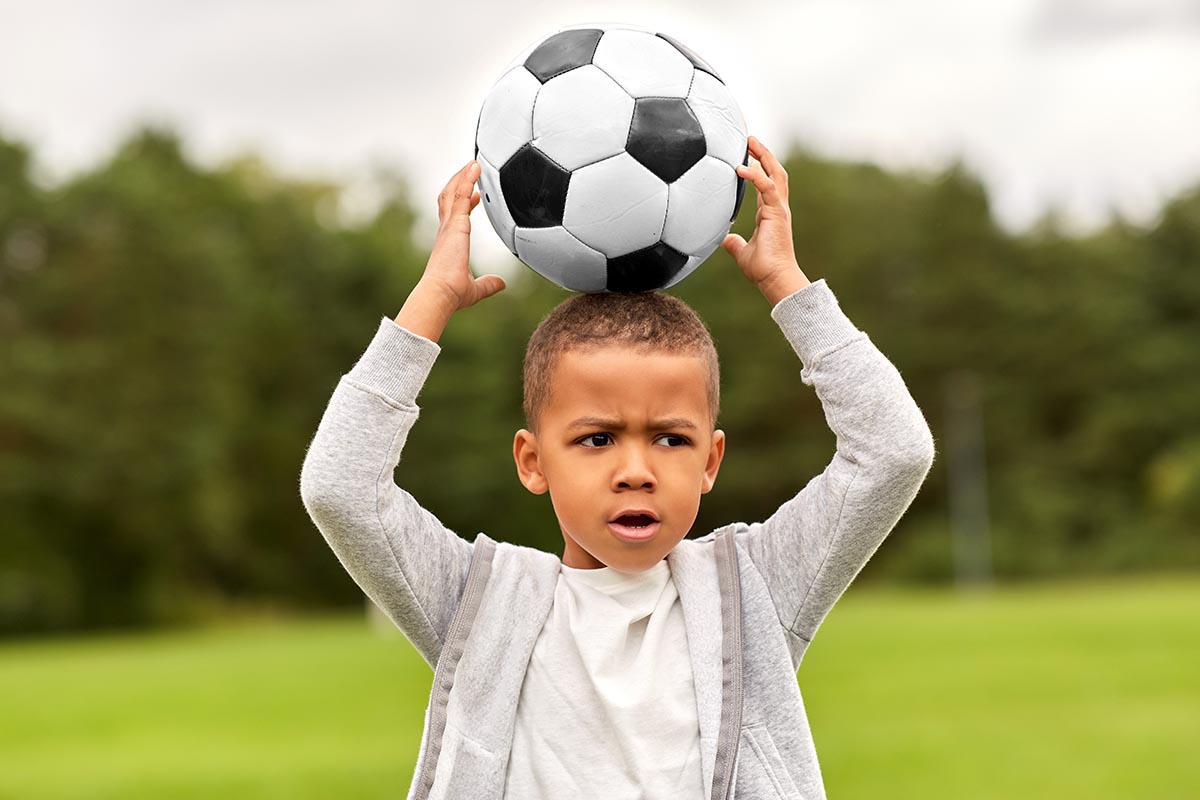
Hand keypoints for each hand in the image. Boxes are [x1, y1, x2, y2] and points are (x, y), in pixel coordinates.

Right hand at [420, 159, 505, 311]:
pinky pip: (461, 195)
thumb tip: (501, 283)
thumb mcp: (476, 288)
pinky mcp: (455, 223)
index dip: (464, 204)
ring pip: (454, 192)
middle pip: (449, 199)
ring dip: (463, 176)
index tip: (474, 196)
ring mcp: (449, 225)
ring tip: (473, 163)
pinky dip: (467, 179)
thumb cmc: (453, 292)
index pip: (455, 217)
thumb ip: (488, 284)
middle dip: (459, 183)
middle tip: (470, 171)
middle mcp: (446, 231)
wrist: (442, 292)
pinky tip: (474, 168)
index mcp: (449, 243)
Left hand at [721, 136, 804, 294]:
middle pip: (774, 172)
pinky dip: (755, 175)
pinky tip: (740, 167)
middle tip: (749, 139)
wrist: (774, 279)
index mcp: (769, 213)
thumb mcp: (741, 252)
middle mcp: (777, 208)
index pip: (765, 184)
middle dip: (763, 154)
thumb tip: (722, 239)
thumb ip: (733, 243)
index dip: (758, 168)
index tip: (747, 155)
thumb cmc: (762, 269)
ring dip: (764, 155)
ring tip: (750, 141)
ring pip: (775, 174)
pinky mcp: (777, 213)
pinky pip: (767, 187)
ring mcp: (779, 209)